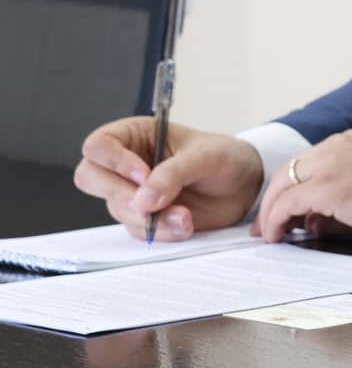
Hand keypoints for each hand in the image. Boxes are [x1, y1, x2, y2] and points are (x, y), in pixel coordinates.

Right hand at [75, 117, 263, 240]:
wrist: (245, 186)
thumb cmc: (225, 158)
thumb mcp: (206, 156)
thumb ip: (174, 173)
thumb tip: (144, 199)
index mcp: (135, 136)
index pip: (98, 146)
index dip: (113, 162)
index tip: (144, 174)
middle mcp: (126, 164)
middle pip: (91, 178)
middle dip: (121, 194)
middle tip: (151, 204)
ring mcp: (133, 192)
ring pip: (117, 208)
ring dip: (149, 217)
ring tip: (185, 216)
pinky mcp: (145, 217)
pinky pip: (137, 229)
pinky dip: (160, 231)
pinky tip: (185, 225)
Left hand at [252, 130, 351, 245]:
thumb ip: (332, 201)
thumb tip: (308, 221)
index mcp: (346, 142)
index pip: (303, 164)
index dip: (285, 190)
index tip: (277, 213)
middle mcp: (335, 146)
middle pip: (286, 172)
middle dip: (271, 202)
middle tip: (264, 228)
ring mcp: (330, 165)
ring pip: (282, 186)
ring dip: (271, 213)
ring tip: (270, 236)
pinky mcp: (328, 188)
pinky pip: (288, 205)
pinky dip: (276, 222)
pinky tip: (277, 236)